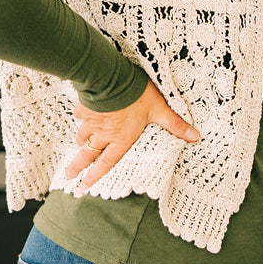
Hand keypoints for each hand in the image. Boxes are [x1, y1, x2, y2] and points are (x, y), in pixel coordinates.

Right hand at [65, 84, 198, 187]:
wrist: (112, 76)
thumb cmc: (137, 94)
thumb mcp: (160, 109)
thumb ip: (175, 124)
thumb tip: (194, 137)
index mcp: (121, 138)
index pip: (107, 162)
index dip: (96, 176)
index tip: (84, 186)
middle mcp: (104, 133)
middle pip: (88, 154)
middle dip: (77, 166)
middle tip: (68, 176)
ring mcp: (92, 120)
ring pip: (83, 137)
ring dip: (79, 145)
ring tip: (76, 149)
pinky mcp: (85, 106)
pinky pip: (80, 116)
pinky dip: (80, 118)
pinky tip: (80, 116)